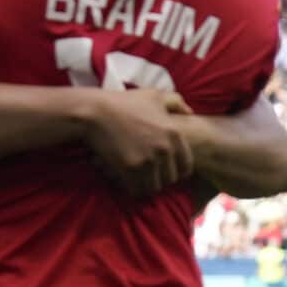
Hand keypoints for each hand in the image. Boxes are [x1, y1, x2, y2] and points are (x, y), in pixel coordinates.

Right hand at [80, 91, 194, 197]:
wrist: (97, 111)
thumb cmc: (124, 102)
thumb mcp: (154, 95)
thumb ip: (175, 102)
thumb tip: (189, 112)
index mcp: (174, 134)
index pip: (186, 167)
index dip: (175, 171)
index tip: (162, 170)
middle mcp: (165, 149)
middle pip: (170, 180)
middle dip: (159, 179)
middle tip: (146, 175)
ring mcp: (149, 160)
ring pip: (154, 188)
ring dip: (145, 186)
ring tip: (136, 180)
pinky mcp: (131, 169)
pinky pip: (137, 190)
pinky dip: (131, 189)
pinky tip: (124, 182)